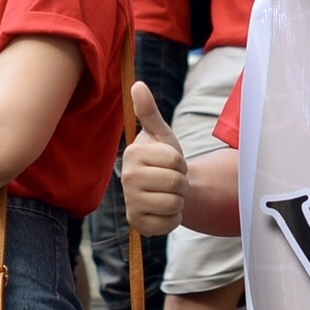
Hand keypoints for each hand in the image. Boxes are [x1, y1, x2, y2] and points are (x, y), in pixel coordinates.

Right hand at [122, 83, 189, 236]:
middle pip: (176, 183)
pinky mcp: (138, 225)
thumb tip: (137, 84)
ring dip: (179, 200)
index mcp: (133, 154)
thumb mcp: (161, 135)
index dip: (181, 163)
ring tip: (168, 194)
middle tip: (171, 180)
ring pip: (175, 203)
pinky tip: (164, 210)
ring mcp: (131, 203)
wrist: (165, 190)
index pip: (175, 161)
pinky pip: (170, 223)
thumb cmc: (163, 160)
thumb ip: (149, 112)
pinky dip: (174, 218)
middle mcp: (127, 179)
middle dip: (182, 183)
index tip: (171, 164)